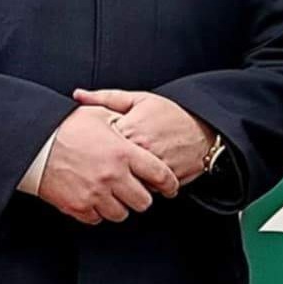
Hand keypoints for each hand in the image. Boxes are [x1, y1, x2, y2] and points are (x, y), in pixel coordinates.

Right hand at [36, 106, 178, 224]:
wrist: (33, 145)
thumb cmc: (65, 127)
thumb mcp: (100, 115)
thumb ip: (123, 122)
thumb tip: (137, 123)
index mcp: (123, 153)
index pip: (160, 175)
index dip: (170, 184)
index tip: (171, 187)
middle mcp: (112, 176)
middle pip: (143, 201)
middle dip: (143, 196)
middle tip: (138, 190)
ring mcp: (95, 195)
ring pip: (121, 214)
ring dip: (120, 205)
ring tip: (113, 193)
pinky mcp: (78, 207)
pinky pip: (97, 219)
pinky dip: (98, 212)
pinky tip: (94, 198)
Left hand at [75, 88, 215, 186]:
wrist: (204, 128)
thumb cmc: (170, 113)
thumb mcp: (140, 99)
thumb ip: (106, 97)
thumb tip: (78, 94)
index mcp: (131, 128)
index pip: (100, 144)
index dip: (98, 146)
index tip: (100, 145)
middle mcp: (142, 148)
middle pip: (112, 166)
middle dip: (108, 166)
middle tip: (107, 163)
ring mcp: (155, 165)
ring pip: (128, 181)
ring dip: (126, 179)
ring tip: (125, 172)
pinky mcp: (166, 180)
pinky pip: (146, 189)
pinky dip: (143, 186)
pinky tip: (142, 178)